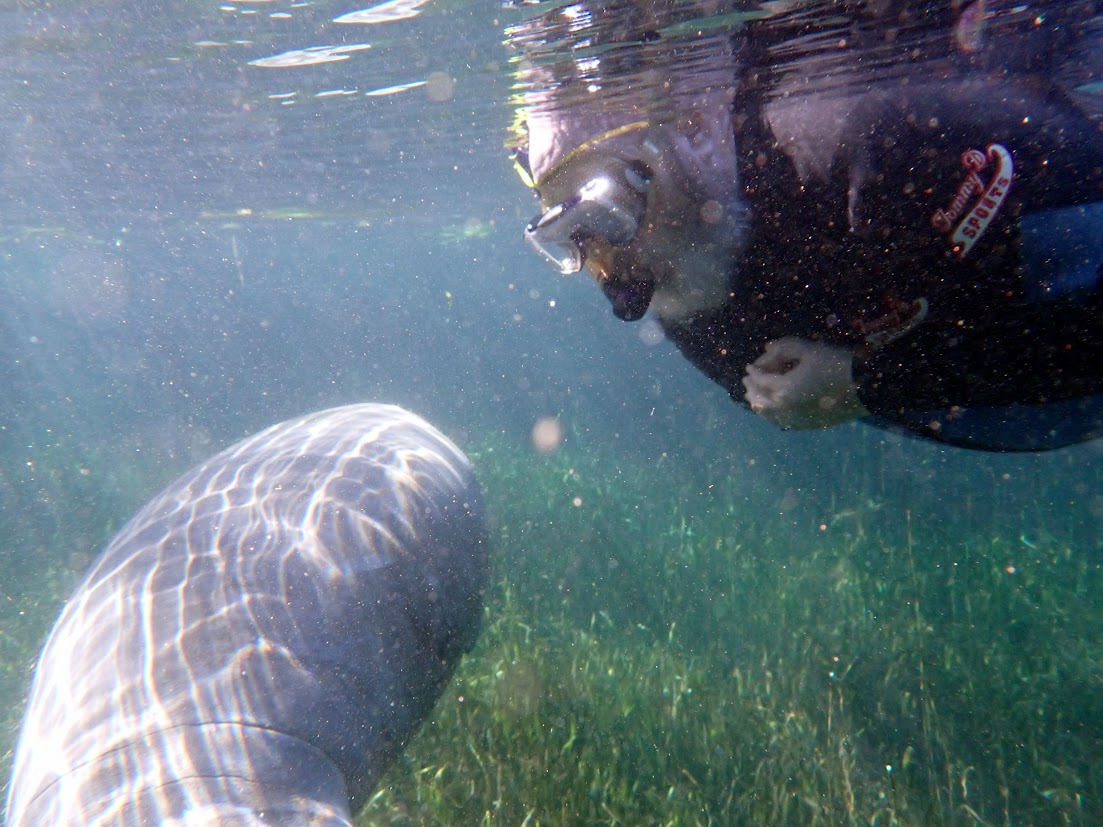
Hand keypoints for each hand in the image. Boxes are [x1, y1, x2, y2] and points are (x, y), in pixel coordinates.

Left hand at [742, 337, 868, 429]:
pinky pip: (780, 422)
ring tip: (755, 395)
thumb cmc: (834, 364)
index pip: (759, 380)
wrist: (863, 387)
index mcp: (782, 389)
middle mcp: (783, 409)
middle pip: (758, 399)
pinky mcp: (805, 426)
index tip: (749, 366)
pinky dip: (771, 413)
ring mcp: (794, 420)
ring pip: (767, 414)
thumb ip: (783, 347)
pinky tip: (772, 408)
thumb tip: (766, 348)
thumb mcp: (808, 349)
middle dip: (751, 388)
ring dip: (758, 402)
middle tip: (748, 380)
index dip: (753, 371)